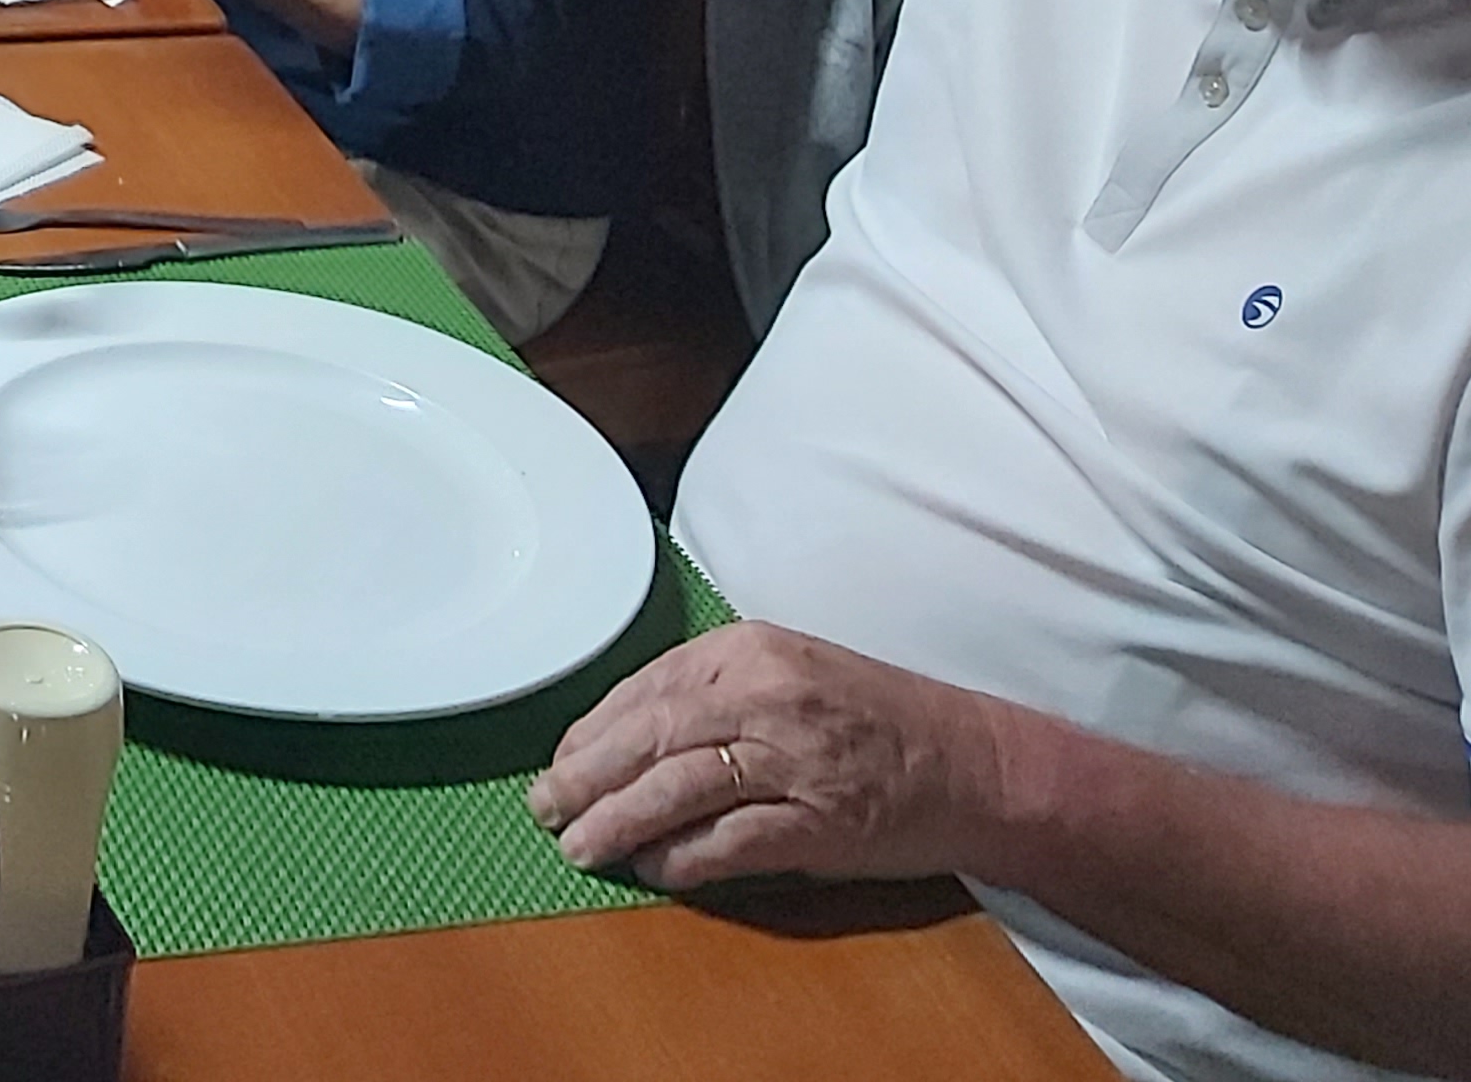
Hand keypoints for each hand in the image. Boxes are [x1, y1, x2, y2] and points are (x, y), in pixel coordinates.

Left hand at [529, 622, 1015, 891]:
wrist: (974, 764)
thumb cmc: (875, 721)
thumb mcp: (788, 675)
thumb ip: (711, 693)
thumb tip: (621, 737)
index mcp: (749, 650)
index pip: (644, 688)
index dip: (590, 731)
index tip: (559, 761)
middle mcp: (766, 693)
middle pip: (648, 735)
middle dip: (585, 776)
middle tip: (545, 807)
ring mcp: (794, 756)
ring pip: (677, 787)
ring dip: (617, 821)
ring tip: (580, 846)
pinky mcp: (820, 819)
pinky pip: (730, 840)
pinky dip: (683, 858)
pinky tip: (653, 869)